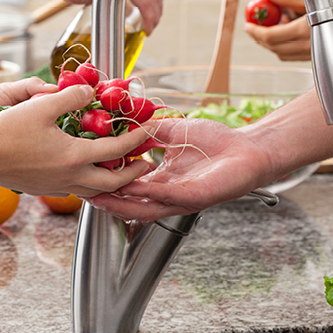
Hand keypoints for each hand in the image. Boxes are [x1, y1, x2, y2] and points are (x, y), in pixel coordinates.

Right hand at [0, 85, 149, 197]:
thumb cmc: (7, 133)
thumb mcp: (41, 106)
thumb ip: (70, 97)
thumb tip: (89, 91)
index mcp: (75, 156)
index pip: (118, 149)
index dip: (137, 138)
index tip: (148, 130)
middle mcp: (71, 176)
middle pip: (113, 182)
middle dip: (133, 173)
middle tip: (144, 163)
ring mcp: (58, 186)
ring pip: (96, 191)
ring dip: (113, 182)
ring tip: (120, 170)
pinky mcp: (46, 189)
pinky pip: (78, 191)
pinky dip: (91, 184)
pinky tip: (87, 172)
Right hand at [91, 118, 273, 220]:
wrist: (248, 149)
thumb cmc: (217, 143)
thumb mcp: (174, 131)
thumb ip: (149, 130)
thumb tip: (125, 123)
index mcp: (163, 180)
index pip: (128, 187)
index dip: (107, 182)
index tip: (86, 174)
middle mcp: (169, 194)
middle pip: (130, 205)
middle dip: (106, 200)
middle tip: (84, 191)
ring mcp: (181, 198)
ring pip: (144, 208)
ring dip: (121, 203)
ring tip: (99, 195)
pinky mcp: (195, 197)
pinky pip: (167, 196)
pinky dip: (147, 193)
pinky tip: (131, 186)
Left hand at [244, 15, 310, 60]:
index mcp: (304, 29)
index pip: (270, 36)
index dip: (255, 31)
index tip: (247, 26)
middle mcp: (307, 45)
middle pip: (273, 47)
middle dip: (259, 39)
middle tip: (251, 30)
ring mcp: (311, 54)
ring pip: (281, 54)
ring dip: (270, 45)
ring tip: (266, 32)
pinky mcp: (314, 58)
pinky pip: (292, 57)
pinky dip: (282, 49)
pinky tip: (282, 38)